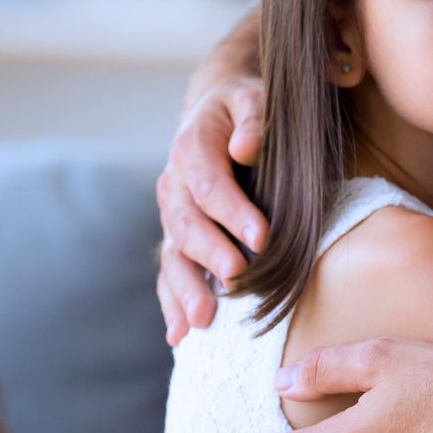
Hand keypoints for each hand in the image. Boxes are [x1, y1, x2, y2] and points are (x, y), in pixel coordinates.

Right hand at [156, 71, 267, 344]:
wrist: (217, 110)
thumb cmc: (244, 107)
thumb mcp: (253, 96)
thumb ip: (253, 118)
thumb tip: (245, 147)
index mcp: (191, 149)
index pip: (209, 185)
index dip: (233, 212)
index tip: (262, 238)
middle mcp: (173, 185)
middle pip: (187, 226)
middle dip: (211, 255)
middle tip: (237, 279)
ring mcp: (172, 215)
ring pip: (173, 255)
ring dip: (186, 289)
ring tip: (203, 321)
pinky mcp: (177, 237)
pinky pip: (170, 271)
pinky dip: (172, 303)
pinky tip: (180, 335)